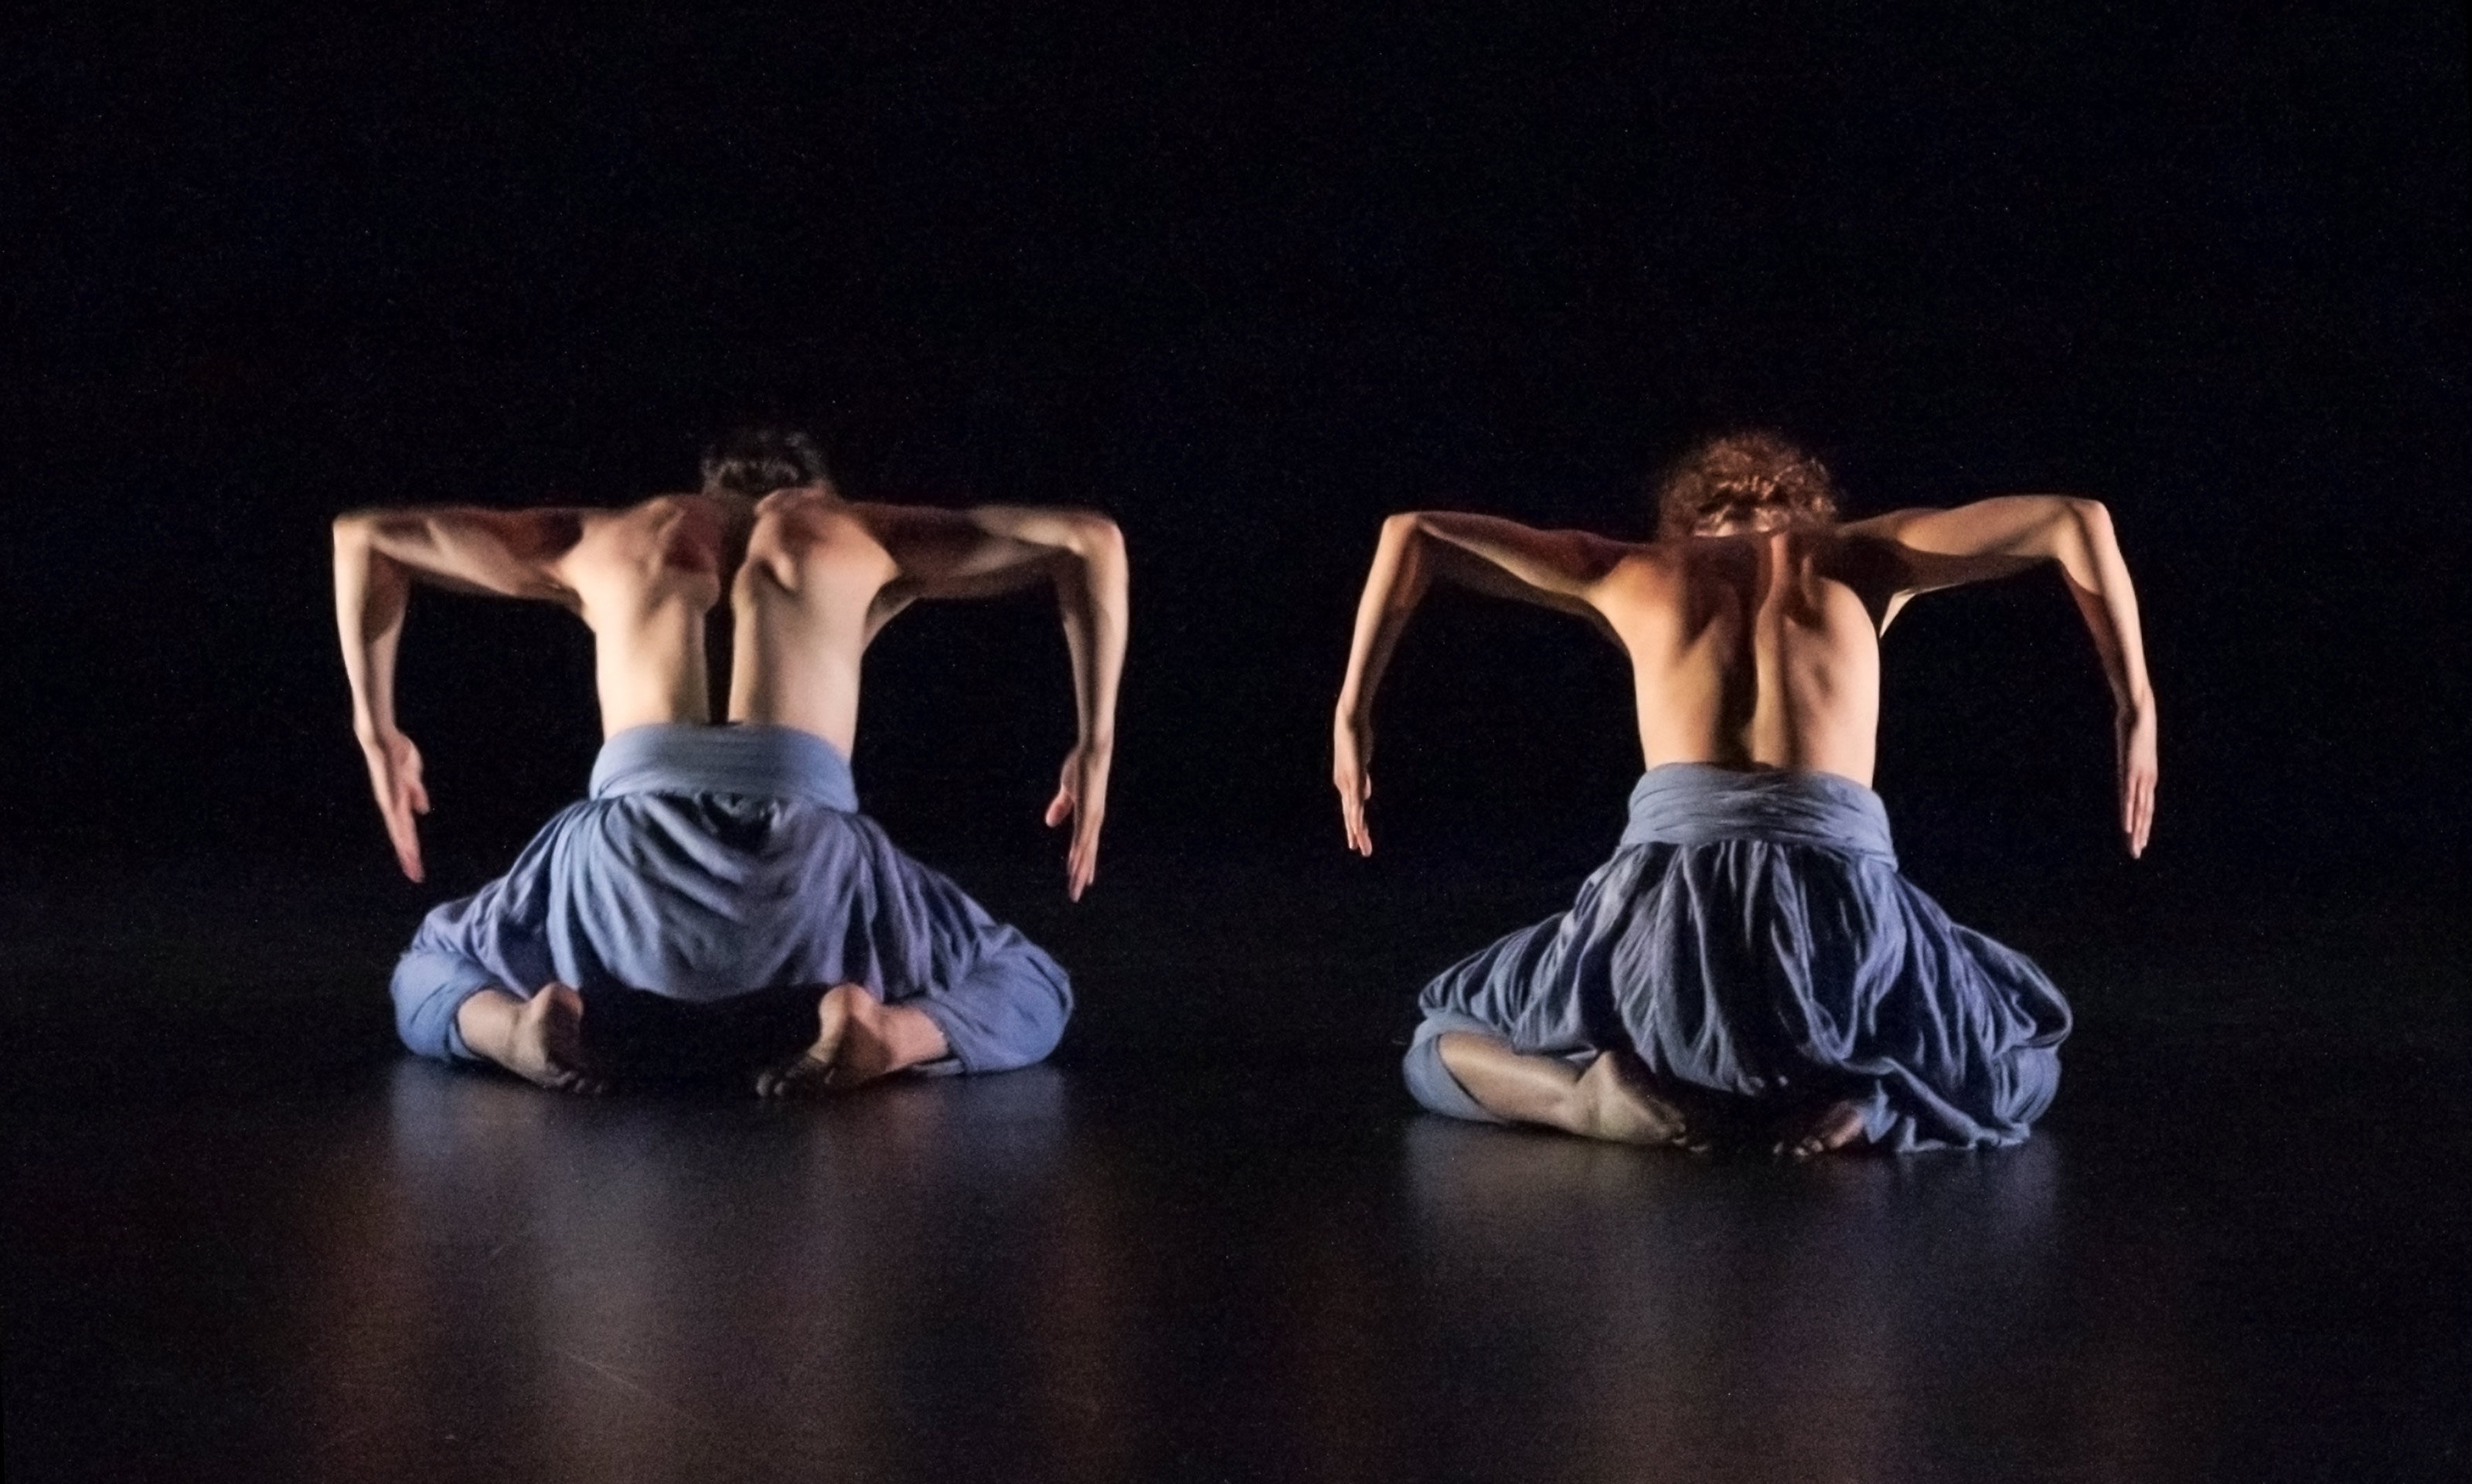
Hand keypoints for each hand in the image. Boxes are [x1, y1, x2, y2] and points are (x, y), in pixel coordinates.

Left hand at [358, 726, 430, 880]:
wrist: (381, 741)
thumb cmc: (397, 755)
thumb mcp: (412, 776)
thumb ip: (416, 793)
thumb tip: (421, 810)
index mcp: (397, 803)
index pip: (404, 830)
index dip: (409, 848)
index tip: (414, 865)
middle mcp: (392, 806)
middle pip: (401, 836)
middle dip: (408, 856)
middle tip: (415, 874)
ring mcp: (391, 802)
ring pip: (400, 832)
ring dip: (406, 849)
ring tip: (411, 865)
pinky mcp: (391, 795)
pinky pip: (398, 817)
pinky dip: (402, 832)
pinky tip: (406, 842)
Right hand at [1044, 742, 1111, 900]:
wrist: (1093, 753)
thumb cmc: (1082, 768)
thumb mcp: (1067, 791)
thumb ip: (1060, 807)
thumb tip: (1050, 822)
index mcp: (1089, 817)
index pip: (1086, 846)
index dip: (1085, 864)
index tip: (1084, 880)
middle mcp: (1093, 821)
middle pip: (1087, 855)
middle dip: (1082, 875)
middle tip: (1076, 895)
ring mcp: (1092, 818)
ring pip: (1085, 851)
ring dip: (1079, 870)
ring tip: (1075, 888)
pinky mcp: (1088, 812)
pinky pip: (1081, 838)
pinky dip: (1078, 854)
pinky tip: (1074, 866)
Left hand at [1333, 710, 1375, 855]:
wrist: (1350, 722)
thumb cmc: (1356, 739)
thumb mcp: (1361, 764)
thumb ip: (1363, 781)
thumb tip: (1366, 796)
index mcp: (1345, 784)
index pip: (1351, 809)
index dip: (1355, 825)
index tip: (1359, 839)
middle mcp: (1344, 786)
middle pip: (1350, 815)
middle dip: (1356, 834)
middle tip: (1361, 850)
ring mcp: (1348, 782)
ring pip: (1353, 812)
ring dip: (1357, 829)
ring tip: (1359, 845)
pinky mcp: (1353, 776)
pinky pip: (1356, 799)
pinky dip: (1357, 813)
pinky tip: (1358, 825)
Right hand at [2115, 701, 2156, 858]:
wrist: (2141, 713)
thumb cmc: (2136, 726)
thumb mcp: (2133, 745)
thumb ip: (2130, 754)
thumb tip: (2127, 750)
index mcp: (2148, 777)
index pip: (2146, 807)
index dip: (2143, 826)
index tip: (2140, 841)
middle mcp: (2147, 781)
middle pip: (2145, 814)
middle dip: (2141, 835)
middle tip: (2136, 854)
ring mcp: (2140, 778)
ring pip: (2139, 811)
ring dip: (2136, 832)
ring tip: (2134, 847)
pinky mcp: (2131, 773)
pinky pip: (2129, 799)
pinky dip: (2129, 815)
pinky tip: (2127, 828)